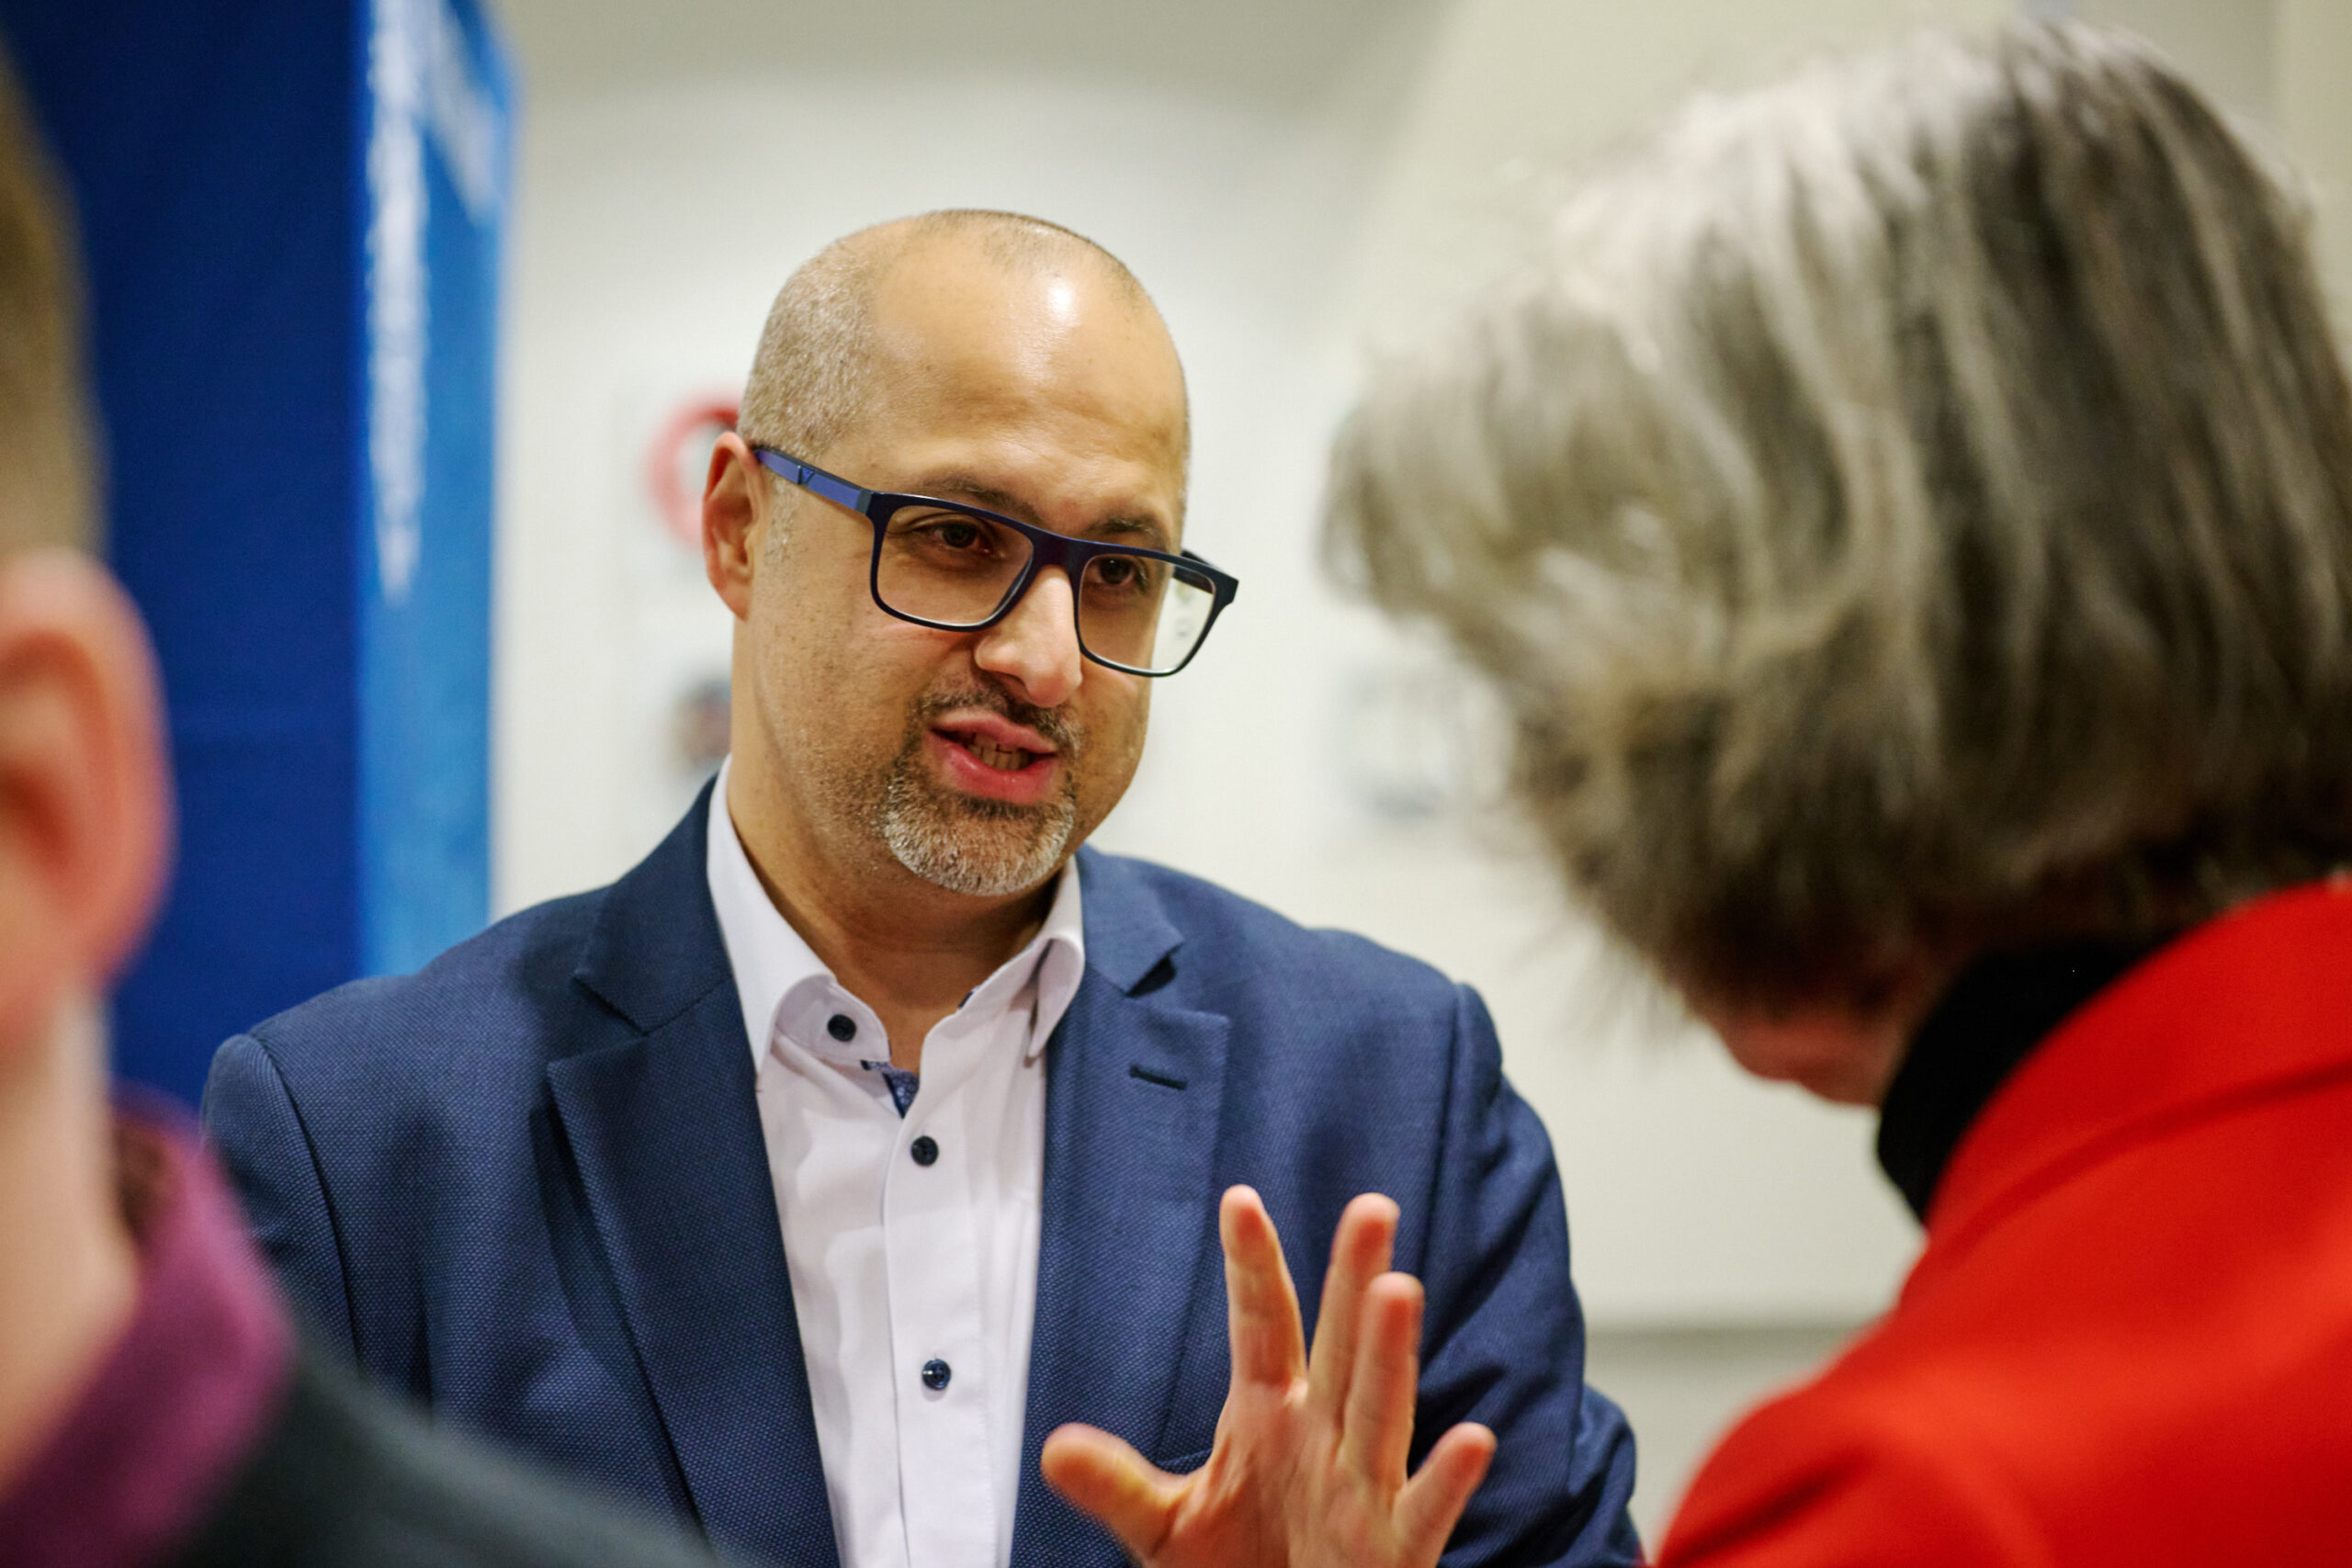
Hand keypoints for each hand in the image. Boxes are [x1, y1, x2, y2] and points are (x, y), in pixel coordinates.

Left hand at [1042, 1186, 1495, 1567]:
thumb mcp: (1166, 1529)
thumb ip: (1118, 1487)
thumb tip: (1053, 1448)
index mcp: (1268, 1414)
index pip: (1260, 1325)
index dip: (1251, 1266)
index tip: (1240, 1199)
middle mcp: (1322, 1436)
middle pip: (1338, 1348)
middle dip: (1353, 1281)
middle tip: (1371, 1208)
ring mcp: (1361, 1489)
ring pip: (1378, 1411)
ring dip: (1389, 1356)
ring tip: (1399, 1293)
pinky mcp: (1392, 1550)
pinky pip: (1424, 1512)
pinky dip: (1446, 1480)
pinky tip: (1473, 1439)